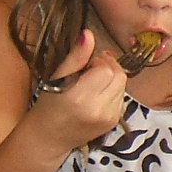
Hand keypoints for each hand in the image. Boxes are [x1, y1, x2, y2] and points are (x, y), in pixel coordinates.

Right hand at [26, 29, 127, 152]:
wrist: (49, 137)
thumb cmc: (49, 105)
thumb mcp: (56, 77)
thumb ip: (75, 57)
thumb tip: (89, 34)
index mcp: (81, 97)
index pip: (105, 69)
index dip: (98, 61)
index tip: (86, 64)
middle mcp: (98, 110)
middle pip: (119, 76)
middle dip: (108, 67)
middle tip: (91, 69)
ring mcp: (108, 118)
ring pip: (123, 87)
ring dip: (112, 79)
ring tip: (92, 83)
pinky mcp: (113, 123)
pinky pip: (121, 98)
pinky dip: (113, 91)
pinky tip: (97, 95)